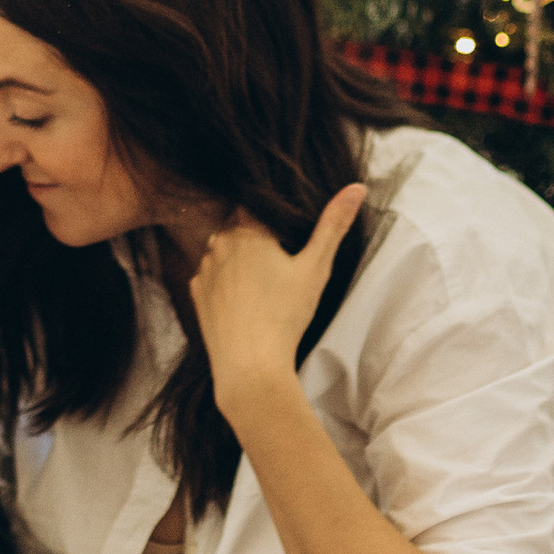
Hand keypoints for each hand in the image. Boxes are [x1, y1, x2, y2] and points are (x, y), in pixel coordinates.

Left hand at [187, 186, 364, 399]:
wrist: (249, 367)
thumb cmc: (285, 314)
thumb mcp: (316, 267)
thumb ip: (333, 224)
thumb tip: (357, 186)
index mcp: (246, 230)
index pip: (257, 207)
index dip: (273, 220)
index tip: (288, 237)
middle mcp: (218, 243)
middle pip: (238, 227)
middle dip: (257, 238)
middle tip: (281, 263)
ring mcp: (203, 270)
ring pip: (222, 251)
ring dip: (238, 259)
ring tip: (263, 283)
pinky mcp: (196, 295)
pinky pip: (211, 277)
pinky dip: (225, 283)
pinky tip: (244, 300)